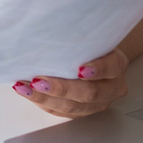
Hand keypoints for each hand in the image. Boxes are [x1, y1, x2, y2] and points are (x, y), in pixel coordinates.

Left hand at [13, 48, 129, 117]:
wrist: (95, 58)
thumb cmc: (88, 45)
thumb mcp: (89, 37)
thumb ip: (78, 38)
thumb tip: (49, 30)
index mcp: (117, 65)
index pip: (111, 67)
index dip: (97, 70)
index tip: (80, 69)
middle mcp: (112, 87)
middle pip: (90, 93)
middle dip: (61, 88)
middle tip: (38, 81)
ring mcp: (99, 103)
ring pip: (73, 107)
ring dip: (45, 99)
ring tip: (26, 88)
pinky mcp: (83, 112)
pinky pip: (62, 112)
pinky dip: (43, 103)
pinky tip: (28, 93)